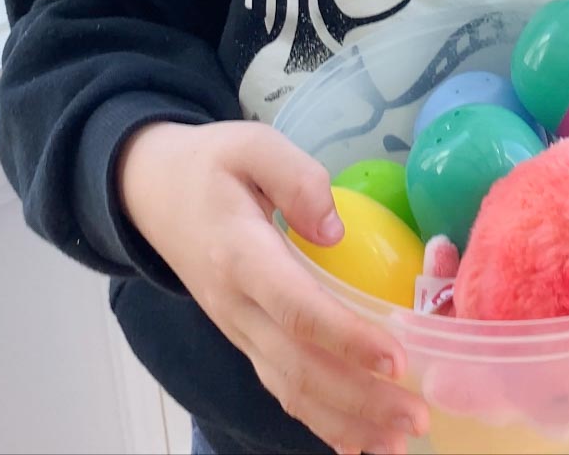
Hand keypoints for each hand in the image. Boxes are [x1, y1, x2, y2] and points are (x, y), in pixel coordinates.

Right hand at [117, 119, 427, 454]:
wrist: (151, 191)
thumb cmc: (209, 164)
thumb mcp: (251, 144)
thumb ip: (296, 176)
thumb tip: (335, 228)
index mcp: (241, 254)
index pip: (296, 308)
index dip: (346, 338)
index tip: (396, 359)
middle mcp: (237, 305)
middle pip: (299, 367)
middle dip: (361, 399)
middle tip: (417, 418)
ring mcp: (237, 328)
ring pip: (290, 389)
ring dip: (346, 421)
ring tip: (399, 440)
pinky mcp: (243, 337)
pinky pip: (279, 387)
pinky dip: (318, 421)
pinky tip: (357, 440)